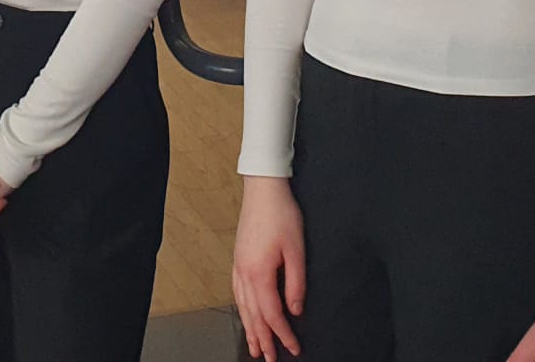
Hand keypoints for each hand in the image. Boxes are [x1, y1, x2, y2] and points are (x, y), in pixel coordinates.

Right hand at [231, 176, 304, 359]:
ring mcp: (238, 266)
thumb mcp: (297, 250)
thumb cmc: (281, 215)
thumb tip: (295, 309)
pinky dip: (242, 309)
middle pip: (254, 316)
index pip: (272, 314)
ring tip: (254, 346)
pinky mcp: (238, 259)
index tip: (294, 347)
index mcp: (259, 273)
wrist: (263, 189)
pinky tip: (245, 315)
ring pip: (242, 306)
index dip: (284, 334)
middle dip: (263, 340)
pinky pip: (237, 293)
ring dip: (250, 329)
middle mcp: (244, 273)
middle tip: (270, 359)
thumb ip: (296, 283)